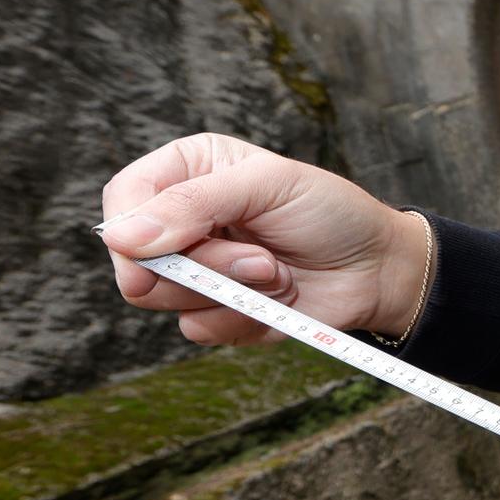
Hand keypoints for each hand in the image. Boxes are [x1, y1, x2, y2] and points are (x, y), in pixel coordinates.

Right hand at [99, 133, 430, 345]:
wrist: (377, 268)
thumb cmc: (331, 212)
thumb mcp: (268, 185)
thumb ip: (194, 204)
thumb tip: (122, 237)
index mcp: (188, 171)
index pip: (123, 198)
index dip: (129, 229)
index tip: (156, 248)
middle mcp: (182, 220)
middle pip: (133, 258)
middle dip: (199, 265)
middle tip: (258, 258)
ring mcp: (197, 269)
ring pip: (162, 297)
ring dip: (228, 289)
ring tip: (274, 270)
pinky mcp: (215, 311)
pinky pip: (197, 328)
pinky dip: (241, 317)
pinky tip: (277, 298)